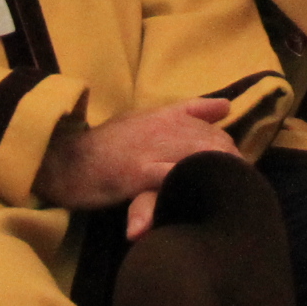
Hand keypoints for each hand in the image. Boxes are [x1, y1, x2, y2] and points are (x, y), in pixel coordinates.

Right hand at [37, 97, 239, 236]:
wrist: (64, 160)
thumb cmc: (106, 146)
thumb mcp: (145, 120)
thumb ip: (186, 112)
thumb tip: (225, 106)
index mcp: (165, 115)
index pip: (210, 125)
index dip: (229, 148)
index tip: (238, 168)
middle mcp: (162, 127)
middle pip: (212, 143)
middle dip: (231, 166)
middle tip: (242, 189)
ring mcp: (150, 149)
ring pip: (198, 157)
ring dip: (217, 175)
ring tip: (232, 197)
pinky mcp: (137, 172)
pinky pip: (172, 178)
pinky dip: (190, 187)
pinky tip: (202, 200)